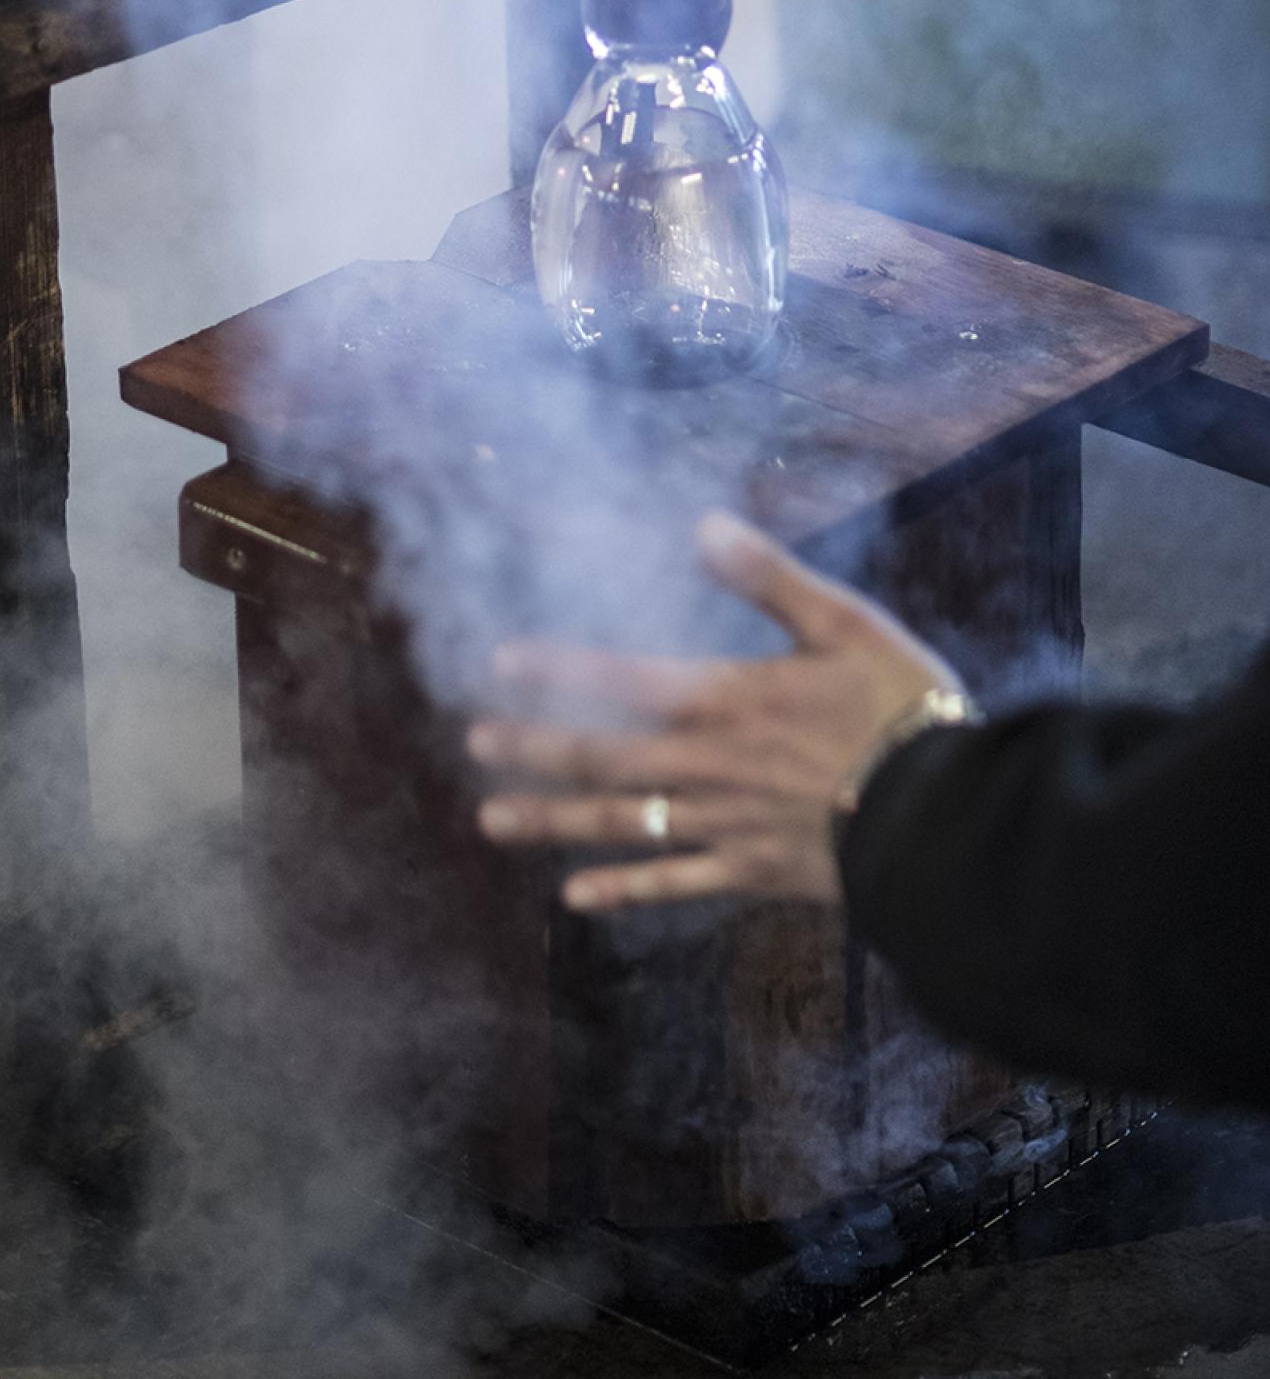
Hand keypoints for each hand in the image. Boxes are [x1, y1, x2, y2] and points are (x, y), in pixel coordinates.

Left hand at [467, 509, 962, 909]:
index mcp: (725, 698)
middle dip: (534, 746)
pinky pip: (673, 884)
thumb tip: (705, 523)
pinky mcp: (751, 874)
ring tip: (492, 819)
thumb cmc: (902, 711)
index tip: (497, 662)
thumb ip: (769, 578)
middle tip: (476, 742)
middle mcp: (707, 764)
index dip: (557, 667)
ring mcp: (724, 825)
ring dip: (552, 819)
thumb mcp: (843, 623)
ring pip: (620, 823)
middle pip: (602, 755)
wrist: (944, 820)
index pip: (621, 677)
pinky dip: (623, 890)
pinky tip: (576, 896)